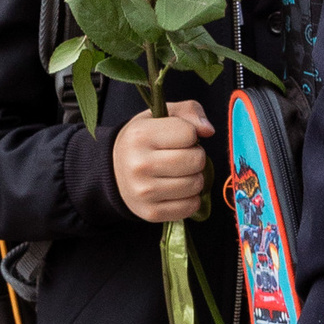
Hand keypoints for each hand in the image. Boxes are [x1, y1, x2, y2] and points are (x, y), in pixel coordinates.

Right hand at [112, 97, 211, 224]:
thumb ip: (188, 111)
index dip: (190, 134)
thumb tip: (209, 130)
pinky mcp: (151, 212)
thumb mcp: (159, 115)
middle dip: (196, 157)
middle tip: (182, 156)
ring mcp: (144, 192)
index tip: (178, 138)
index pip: (189, 133)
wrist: (114, 171)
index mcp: (140, 135)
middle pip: (196, 160)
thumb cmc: (143, 140)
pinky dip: (191, 198)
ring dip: (195, 178)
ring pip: (196, 184)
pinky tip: (177, 190)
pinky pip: (191, 206)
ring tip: (179, 173)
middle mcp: (139, 164)